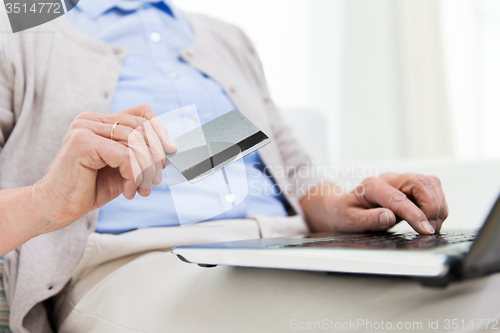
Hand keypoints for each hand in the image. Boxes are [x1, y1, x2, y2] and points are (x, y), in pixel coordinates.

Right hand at [32, 104, 177, 233]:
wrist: (56, 207)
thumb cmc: (90, 188)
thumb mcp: (124, 168)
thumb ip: (142, 154)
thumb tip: (172, 148)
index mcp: (100, 121)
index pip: (142, 113)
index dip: (161, 132)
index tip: (169, 155)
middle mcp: (91, 119)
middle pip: (143, 127)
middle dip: (156, 157)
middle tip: (154, 181)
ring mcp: (85, 128)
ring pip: (137, 143)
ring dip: (146, 171)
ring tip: (141, 189)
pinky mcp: (82, 142)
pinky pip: (125, 156)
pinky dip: (134, 176)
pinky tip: (128, 191)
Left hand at [301, 173, 447, 234]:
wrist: (344, 206)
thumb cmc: (345, 213)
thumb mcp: (349, 220)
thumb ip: (368, 219)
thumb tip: (388, 217)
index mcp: (371, 186)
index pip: (398, 198)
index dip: (415, 214)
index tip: (426, 230)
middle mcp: (389, 179)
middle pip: (421, 182)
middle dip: (432, 206)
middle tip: (430, 230)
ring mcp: (402, 181)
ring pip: (431, 183)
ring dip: (438, 206)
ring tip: (432, 227)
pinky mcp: (412, 187)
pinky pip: (433, 190)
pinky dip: (438, 205)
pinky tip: (431, 220)